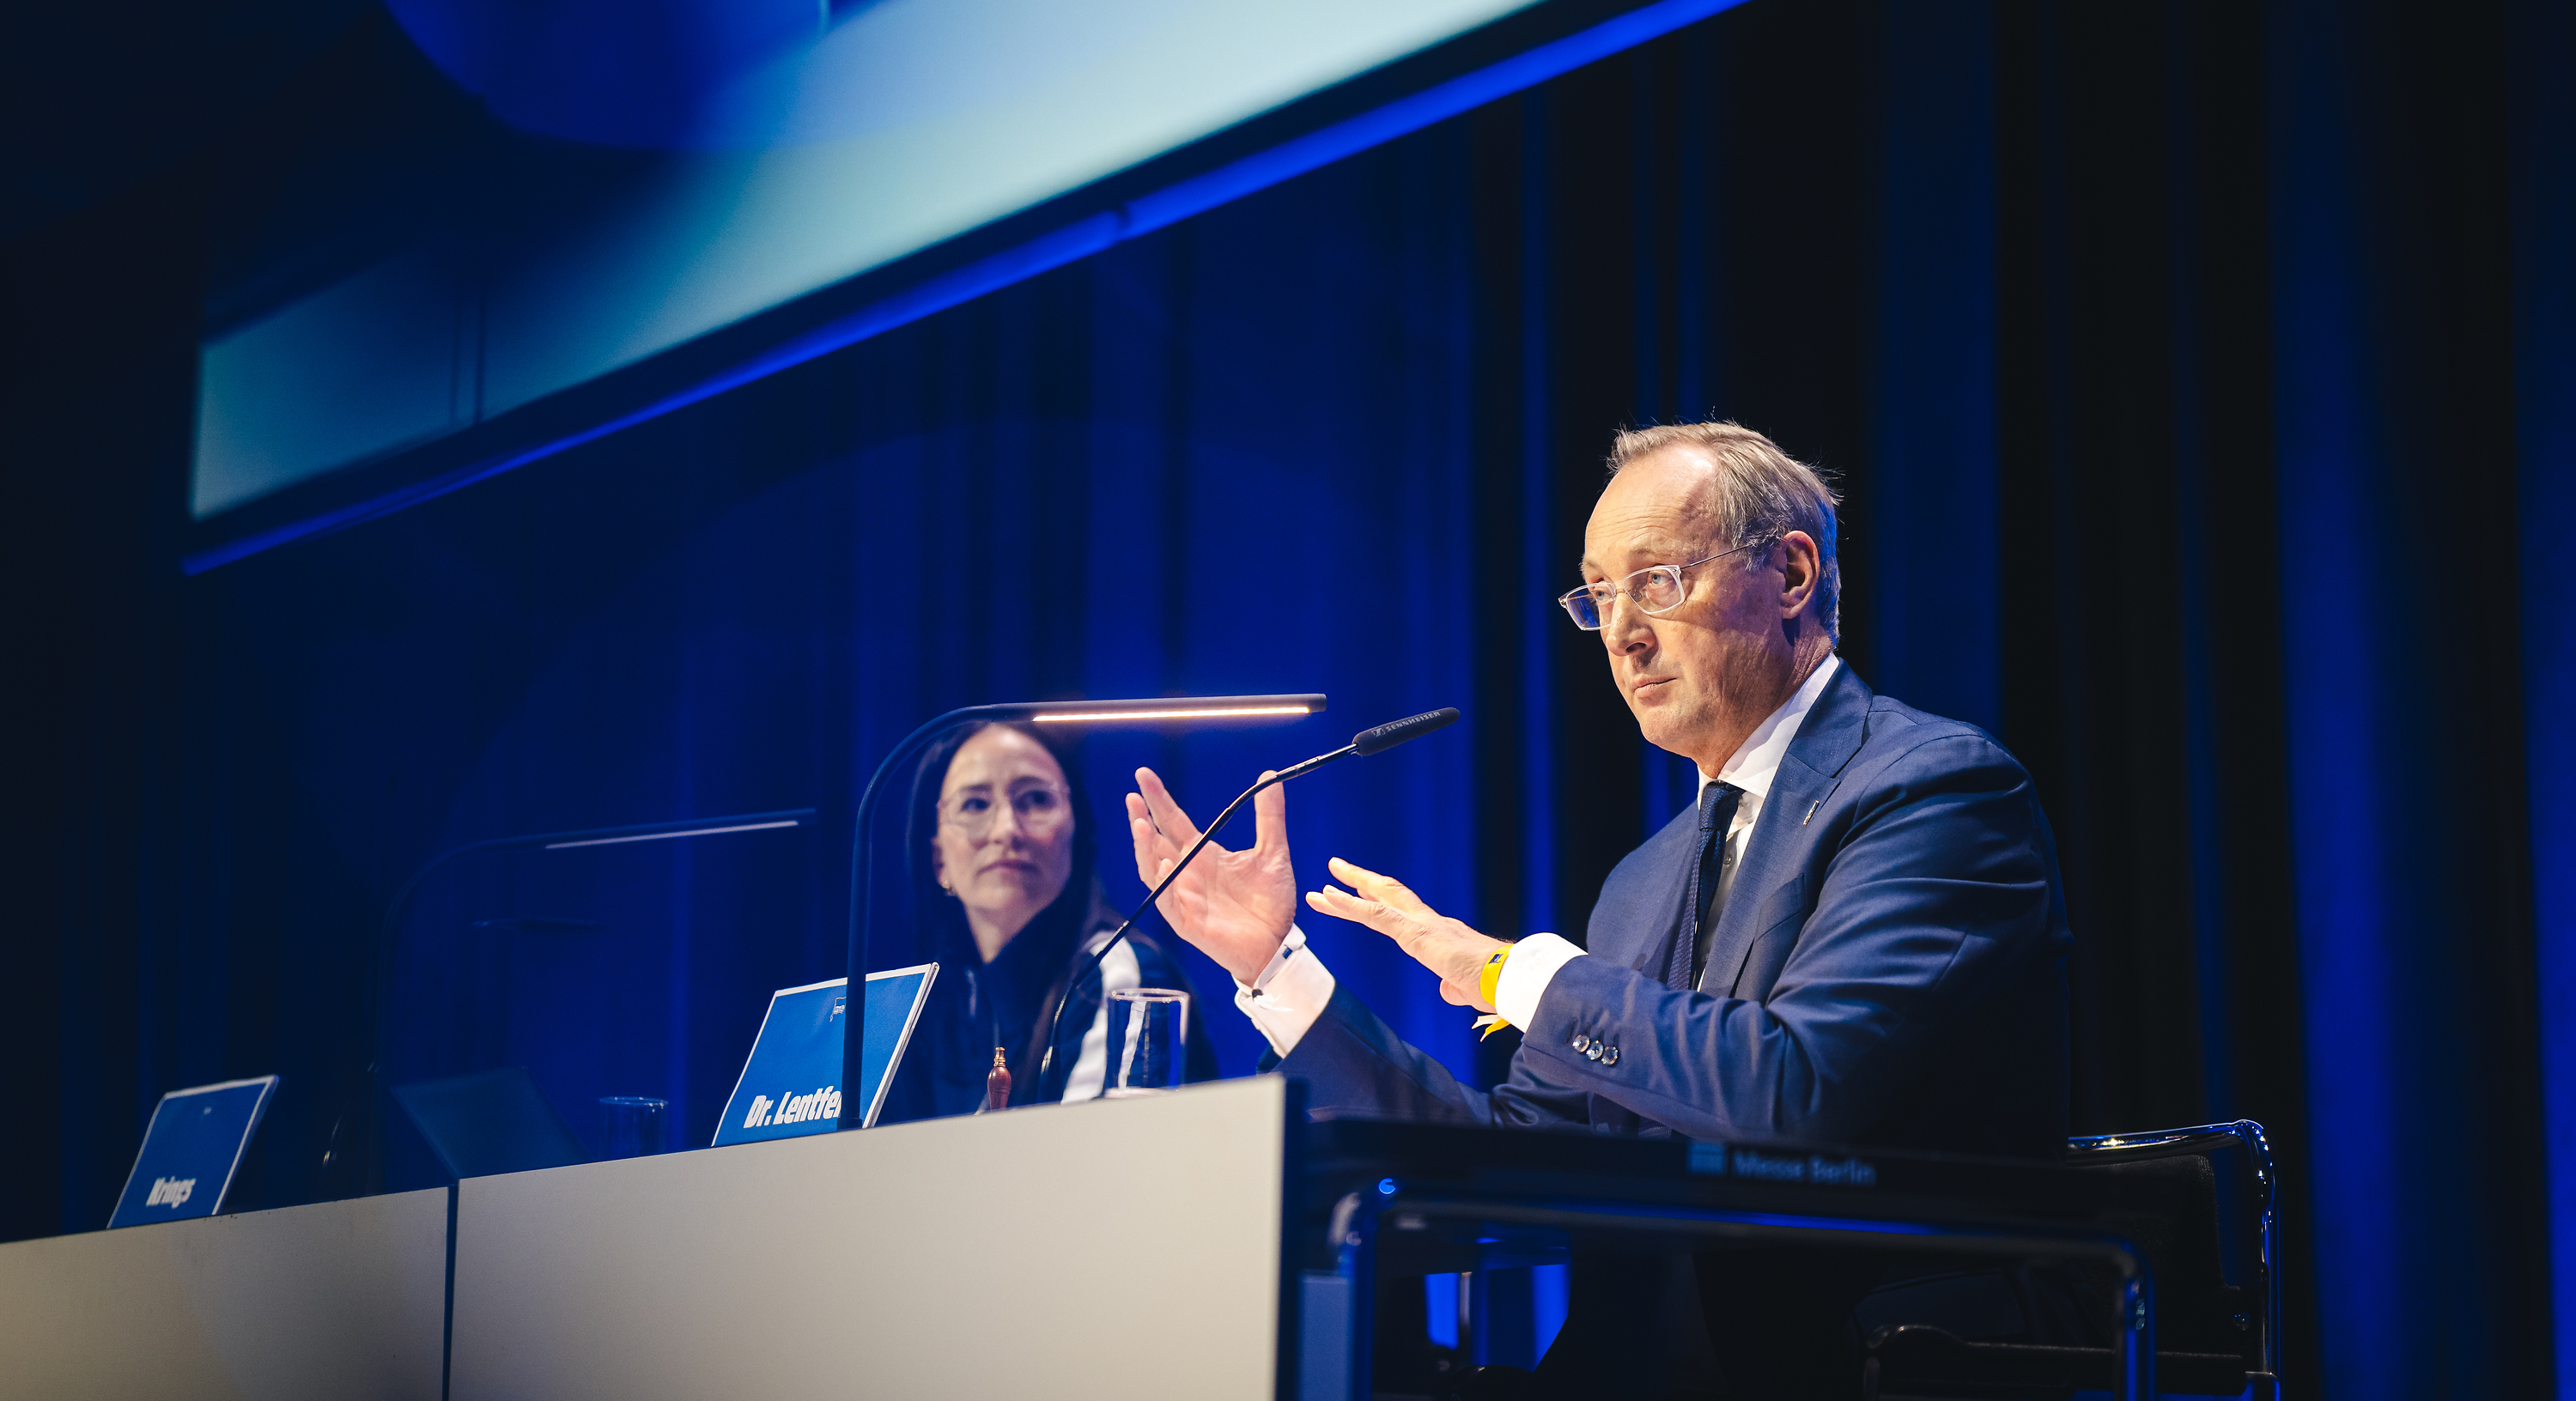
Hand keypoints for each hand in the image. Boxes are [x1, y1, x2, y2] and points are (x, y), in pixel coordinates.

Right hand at [1126, 767, 1298, 984]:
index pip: (1172, 821)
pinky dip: (1163, 884)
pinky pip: (1168, 902)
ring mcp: (1183, 897)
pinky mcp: (1188, 922)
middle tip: (1132, 795)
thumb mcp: (1273, 852)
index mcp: (1202, 854)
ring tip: (1140, 824)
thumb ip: (1269, 816)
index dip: (1157, 799)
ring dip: (1145, 848)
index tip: (1143, 775)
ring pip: (1153, 870)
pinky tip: (1162, 865)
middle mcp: (1187, 873)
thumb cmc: (1270, 902)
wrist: (1277, 943)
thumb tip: (1269, 776)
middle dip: (1141, 819)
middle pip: (1155, 842)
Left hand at [1304, 857, 1506, 1012]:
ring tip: (1321, 885)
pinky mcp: (1416, 933)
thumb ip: (1453, 986)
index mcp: (1441, 935)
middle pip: (1388, 896)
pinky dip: (1350, 905)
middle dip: (1360, 883)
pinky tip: (1329, 896)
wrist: (1510, 979)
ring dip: (1347, 890)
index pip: (1404, 913)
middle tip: (1336, 870)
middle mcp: (1430, 923)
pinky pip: (1376, 915)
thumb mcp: (1467, 988)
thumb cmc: (1496, 986)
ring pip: (1378, 900)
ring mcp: (1422, 925)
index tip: (1360, 892)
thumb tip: (1447, 989)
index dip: (1380, 902)